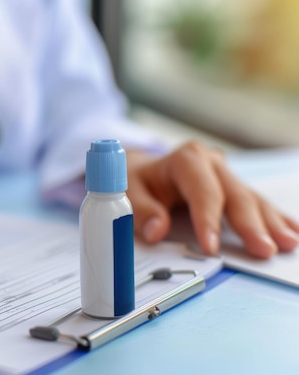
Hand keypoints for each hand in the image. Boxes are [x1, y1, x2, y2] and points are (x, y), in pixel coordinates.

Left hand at [126, 141, 298, 258]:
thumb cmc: (137, 181)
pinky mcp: (234, 187)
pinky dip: (275, 218)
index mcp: (186, 160)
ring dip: (270, 223)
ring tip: (288, 244)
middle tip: (264, 250)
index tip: (211, 247)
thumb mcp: (129, 191)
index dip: (207, 219)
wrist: (144, 169)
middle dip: (250, 224)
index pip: (201, 191)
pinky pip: (257, 203)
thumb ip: (141, 210)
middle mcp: (212, 163)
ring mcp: (227, 175)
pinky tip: (293, 232)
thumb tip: (156, 231)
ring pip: (252, 199)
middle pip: (234, 195)